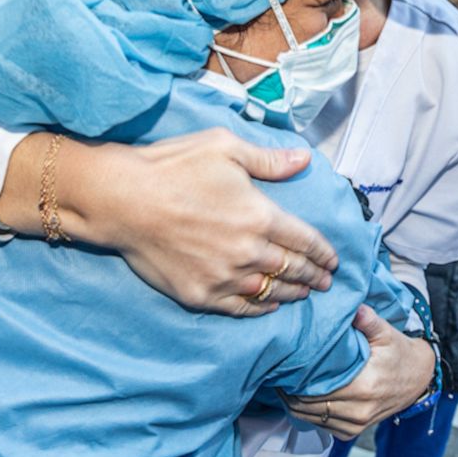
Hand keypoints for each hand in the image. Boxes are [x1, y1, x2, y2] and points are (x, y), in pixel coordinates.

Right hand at [1, 128, 337, 315]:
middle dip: (313, 276)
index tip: (333, 260)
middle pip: (292, 269)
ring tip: (304, 294)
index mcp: (260, 215)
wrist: (123, 200)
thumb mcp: (225, 148)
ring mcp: (224, 276)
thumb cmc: (173, 167)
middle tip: (325, 282)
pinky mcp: (200, 293)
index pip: (306, 241)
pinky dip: (260, 308)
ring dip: (292, 294)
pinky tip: (268, 306)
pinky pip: (240, 308)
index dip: (324, 253)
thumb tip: (304, 160)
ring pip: (270, 291)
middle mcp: (249, 251)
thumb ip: (269, 160)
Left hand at [285, 305, 435, 439]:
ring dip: (295, 404)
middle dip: (290, 391)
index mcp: (365, 386)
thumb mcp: (387, 332)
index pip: (317, 388)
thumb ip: (368, 320)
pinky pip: (322, 427)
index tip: (285, 364)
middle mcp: (359, 409)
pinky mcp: (353, 431)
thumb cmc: (399, 353)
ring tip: (285, 385)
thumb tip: (354, 307)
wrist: (418, 378)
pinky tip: (302, 398)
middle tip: (279, 373)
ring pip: (311, 419)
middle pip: (308, 406)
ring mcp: (356, 423)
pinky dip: (309, 415)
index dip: (296, 378)